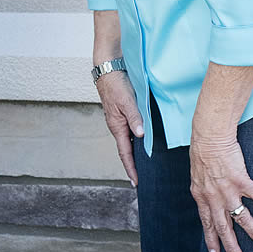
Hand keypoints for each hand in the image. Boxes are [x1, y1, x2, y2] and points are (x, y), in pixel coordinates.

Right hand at [95, 71, 143, 185]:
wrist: (108, 69)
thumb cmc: (116, 84)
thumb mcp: (127, 101)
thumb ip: (135, 118)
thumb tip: (140, 135)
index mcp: (117, 126)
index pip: (125, 153)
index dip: (131, 168)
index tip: (135, 182)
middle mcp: (118, 126)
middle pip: (126, 150)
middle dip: (133, 165)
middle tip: (141, 179)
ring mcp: (120, 120)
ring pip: (129, 141)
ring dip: (135, 154)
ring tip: (145, 165)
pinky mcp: (123, 114)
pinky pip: (130, 131)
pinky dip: (136, 141)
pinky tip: (144, 142)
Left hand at [188, 135, 252, 251]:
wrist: (209, 137)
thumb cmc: (202, 154)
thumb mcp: (197, 178)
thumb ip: (203, 193)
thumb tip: (208, 202)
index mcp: (201, 197)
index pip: (207, 224)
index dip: (211, 240)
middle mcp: (213, 197)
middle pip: (223, 227)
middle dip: (231, 246)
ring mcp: (227, 190)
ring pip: (241, 217)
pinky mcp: (240, 179)